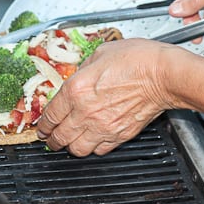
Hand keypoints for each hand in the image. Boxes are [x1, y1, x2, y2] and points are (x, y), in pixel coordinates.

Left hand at [36, 39, 176, 156]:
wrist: (163, 74)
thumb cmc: (137, 59)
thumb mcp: (101, 53)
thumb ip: (84, 68)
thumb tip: (79, 75)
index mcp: (76, 90)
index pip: (50, 115)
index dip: (42, 124)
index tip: (41, 127)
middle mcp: (85, 112)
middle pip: (59, 137)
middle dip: (52, 139)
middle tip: (50, 138)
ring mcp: (103, 126)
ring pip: (77, 149)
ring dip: (70, 147)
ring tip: (69, 143)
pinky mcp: (120, 135)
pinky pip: (99, 150)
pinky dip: (93, 148)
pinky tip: (92, 141)